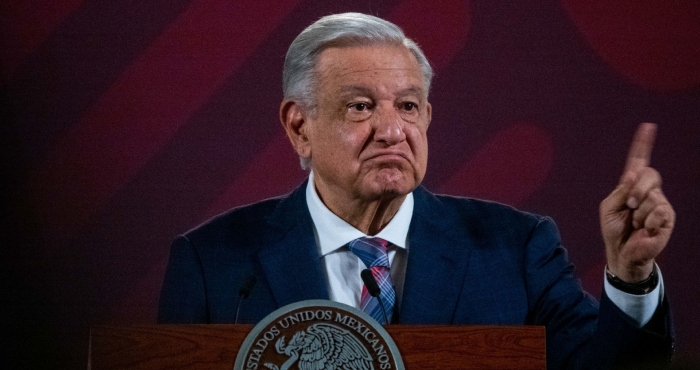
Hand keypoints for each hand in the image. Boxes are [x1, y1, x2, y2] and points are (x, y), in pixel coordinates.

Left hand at [600, 123, 674, 282]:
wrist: (621, 252)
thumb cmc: (614, 230)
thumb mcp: (610, 207)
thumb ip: (621, 190)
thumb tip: (634, 173)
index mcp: (631, 185)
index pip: (638, 161)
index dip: (643, 144)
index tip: (648, 126)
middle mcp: (648, 190)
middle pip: (649, 174)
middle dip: (636, 190)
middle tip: (629, 206)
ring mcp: (660, 203)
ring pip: (652, 196)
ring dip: (638, 213)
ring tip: (635, 224)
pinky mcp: (667, 217)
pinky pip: (659, 211)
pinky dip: (647, 222)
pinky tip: (644, 230)